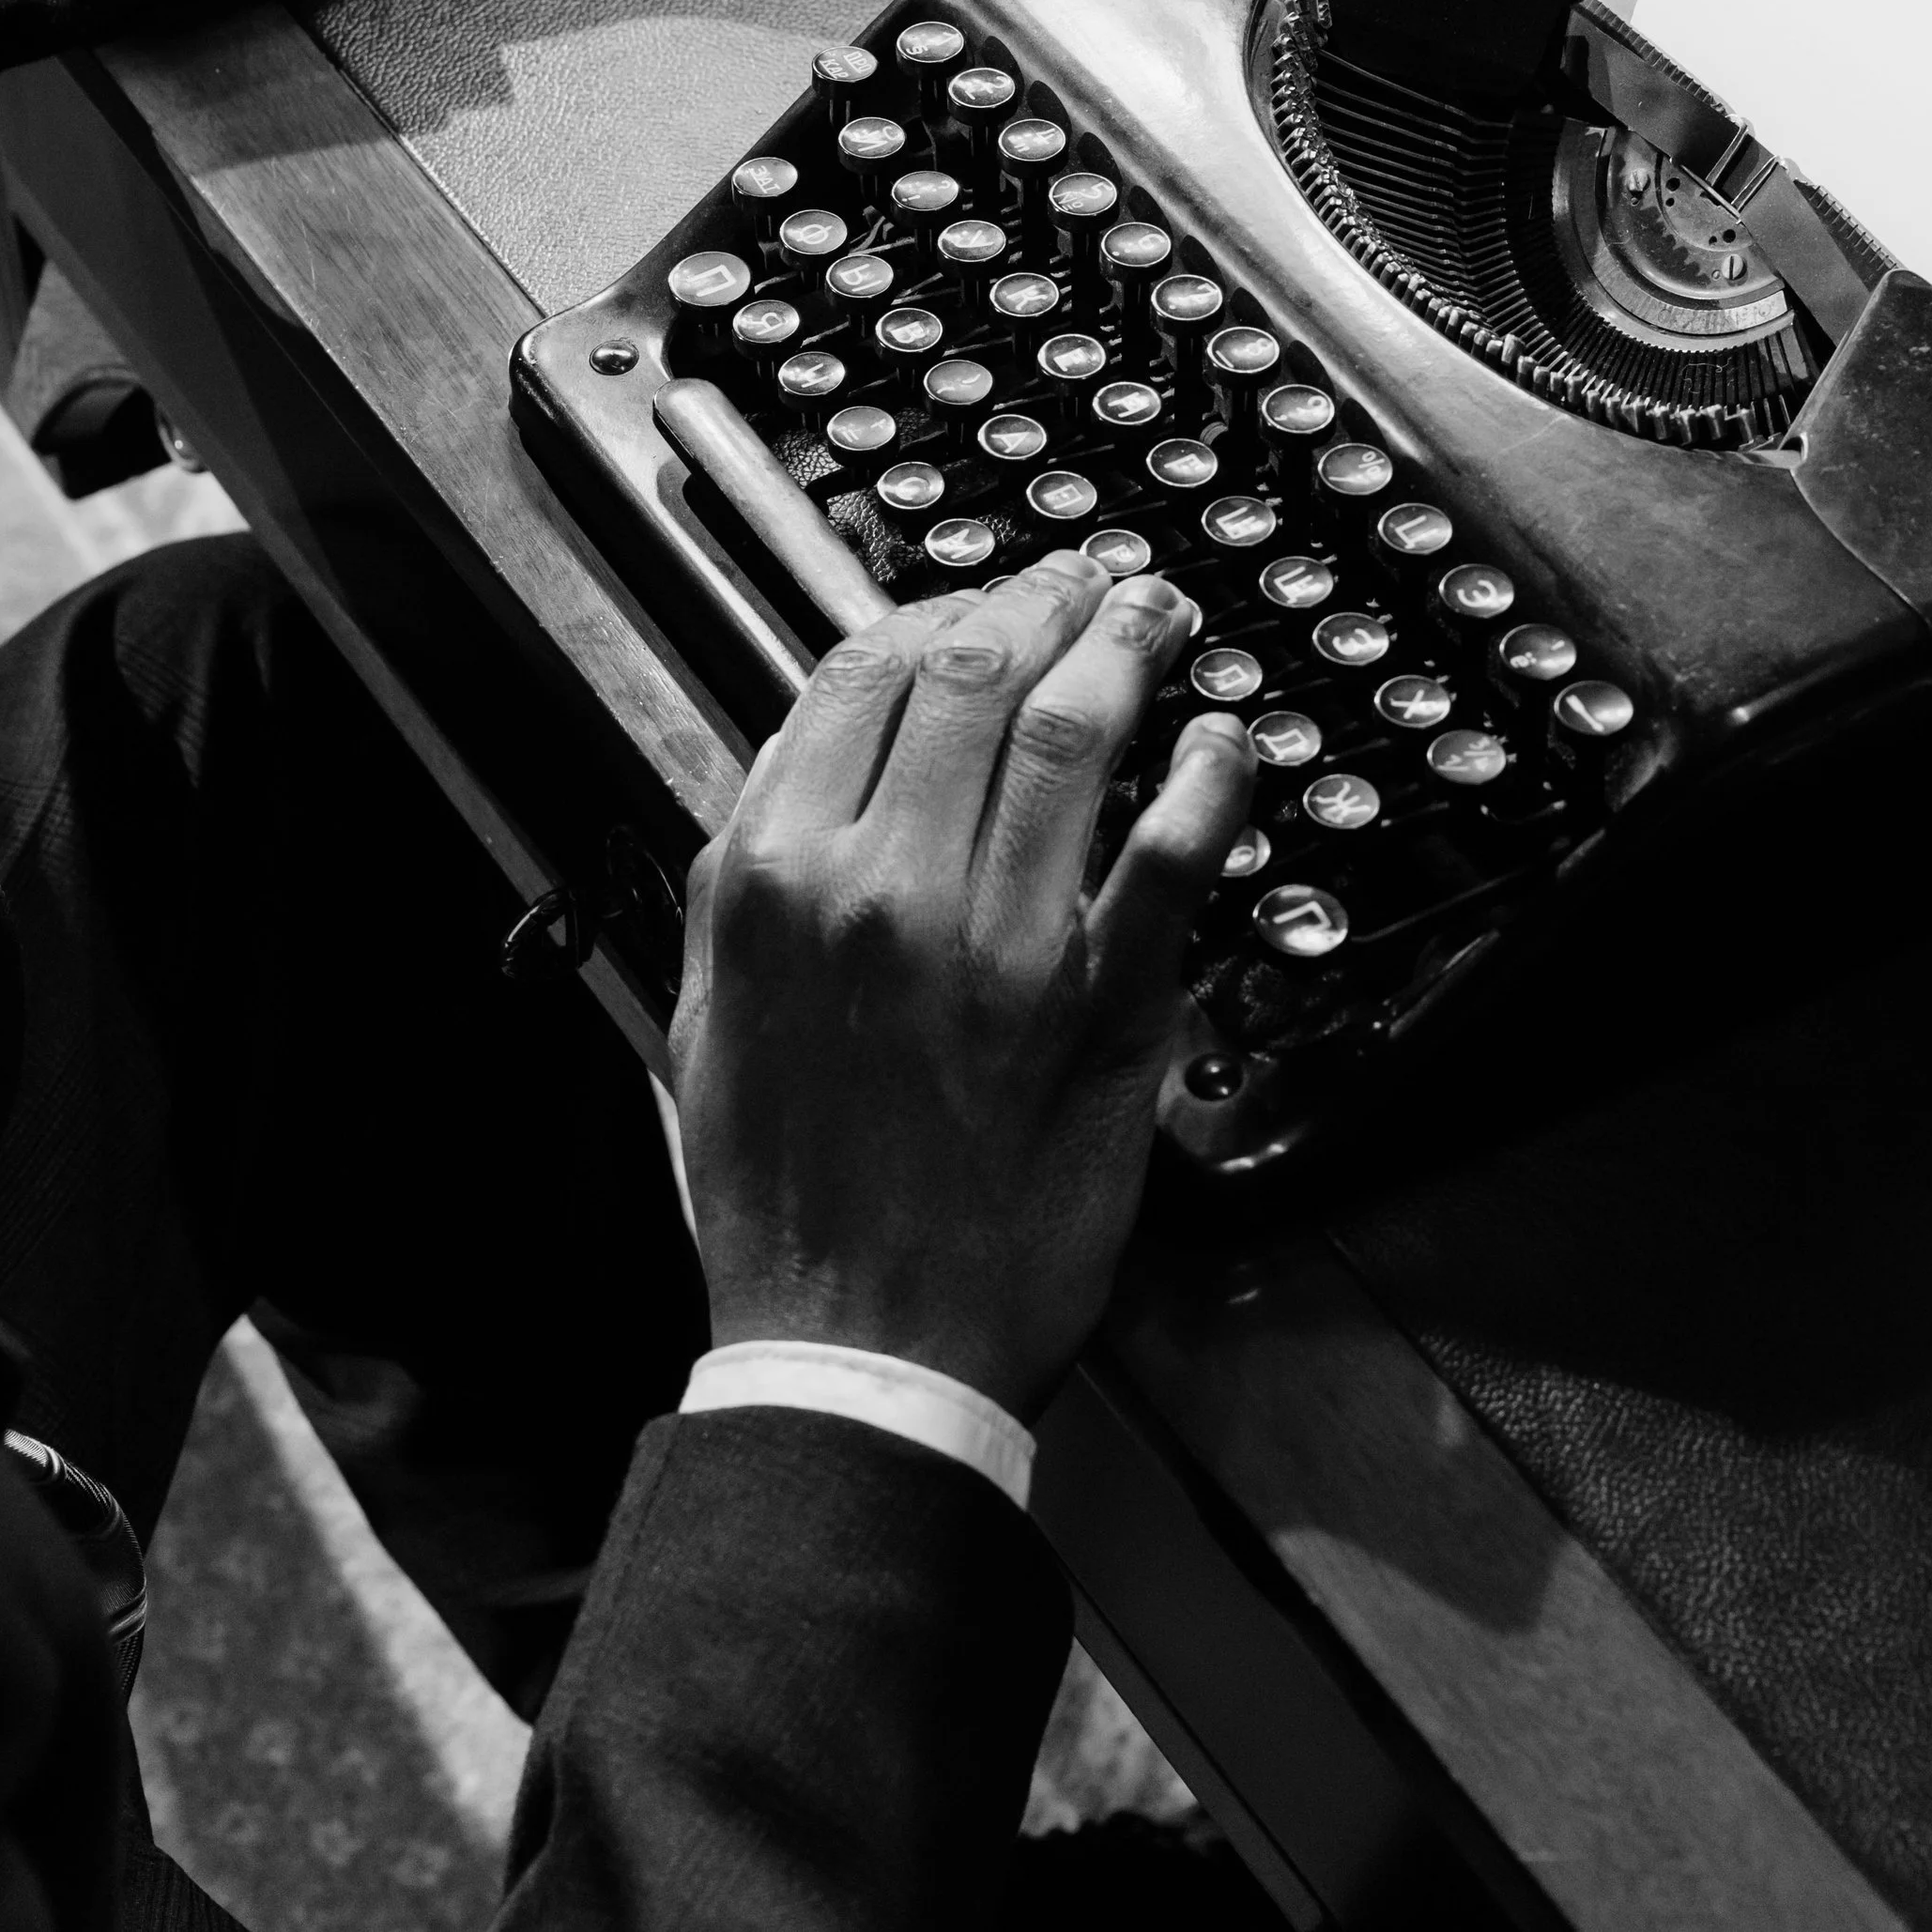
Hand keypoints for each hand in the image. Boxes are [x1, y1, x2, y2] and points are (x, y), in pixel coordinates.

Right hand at [669, 556, 1253, 1424]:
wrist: (864, 1349)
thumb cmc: (787, 1196)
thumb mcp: (710, 1013)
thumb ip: (747, 876)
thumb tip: (802, 765)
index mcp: (775, 878)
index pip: (860, 675)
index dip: (934, 610)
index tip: (981, 600)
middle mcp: (882, 888)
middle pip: (975, 671)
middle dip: (1041, 601)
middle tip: (1086, 582)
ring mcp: (1003, 941)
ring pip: (1075, 731)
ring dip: (1127, 649)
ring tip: (1154, 617)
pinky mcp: (1105, 1006)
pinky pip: (1174, 853)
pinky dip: (1207, 776)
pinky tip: (1221, 740)